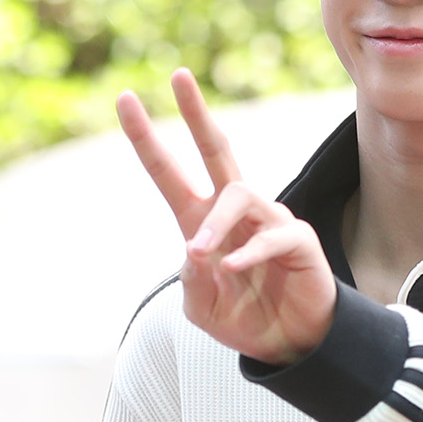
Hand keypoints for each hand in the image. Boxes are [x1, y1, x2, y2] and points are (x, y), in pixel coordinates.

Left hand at [116, 69, 336, 363]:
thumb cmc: (247, 319)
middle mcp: (235, 214)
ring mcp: (268, 221)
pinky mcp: (297, 240)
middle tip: (179, 77)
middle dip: (197, 114)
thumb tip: (194, 250)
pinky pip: (272, 233)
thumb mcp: (203, 308)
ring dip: (215, 223)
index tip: (125, 100)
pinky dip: (248, 251)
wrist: (291, 344)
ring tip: (202, 253)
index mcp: (202, 224)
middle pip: (216, 150)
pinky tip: (231, 267)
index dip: (146, 139)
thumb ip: (191, 282)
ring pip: (239, 194)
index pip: (170, 174)